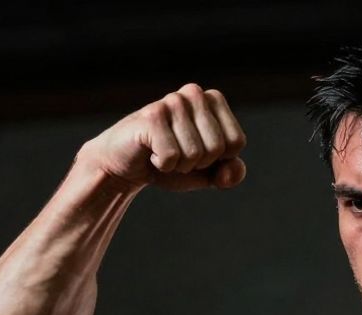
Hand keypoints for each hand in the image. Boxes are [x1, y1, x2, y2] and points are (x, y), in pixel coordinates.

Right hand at [82, 83, 247, 190]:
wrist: (125, 166)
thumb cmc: (170, 164)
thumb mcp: (206, 173)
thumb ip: (228, 174)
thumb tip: (234, 171)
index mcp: (213, 100)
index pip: (236, 142)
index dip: (218, 159)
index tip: (196, 152)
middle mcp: (194, 93)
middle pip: (217, 148)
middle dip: (197, 163)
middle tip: (176, 154)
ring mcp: (172, 101)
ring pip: (195, 154)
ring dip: (179, 165)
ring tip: (162, 152)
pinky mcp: (152, 116)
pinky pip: (172, 157)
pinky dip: (162, 165)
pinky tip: (150, 152)